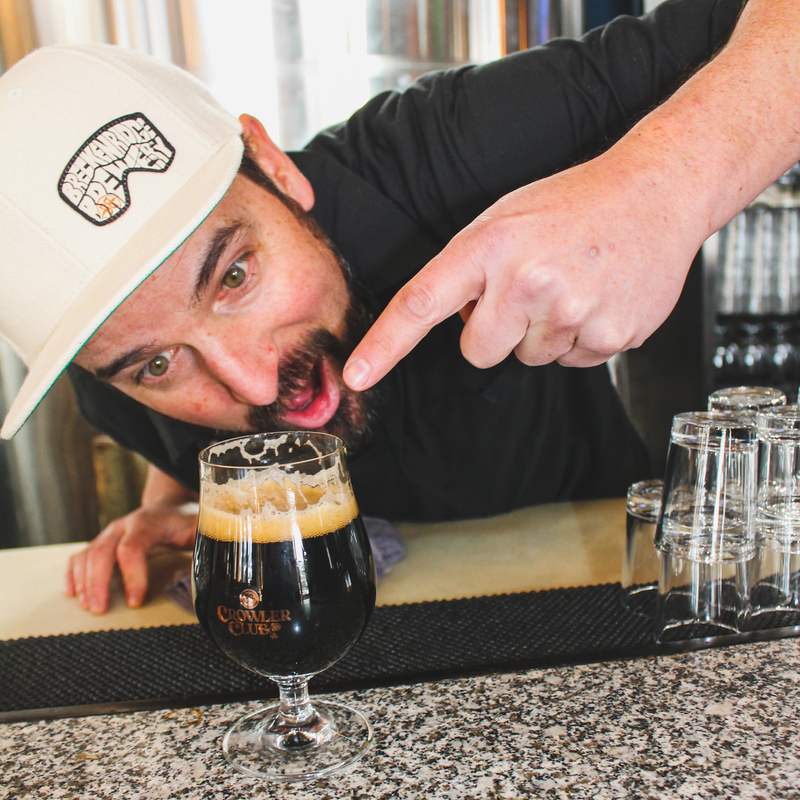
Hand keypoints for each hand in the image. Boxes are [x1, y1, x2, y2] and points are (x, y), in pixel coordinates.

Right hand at [64, 502, 196, 614]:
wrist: (170, 505)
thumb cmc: (185, 520)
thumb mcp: (199, 527)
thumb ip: (205, 541)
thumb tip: (214, 565)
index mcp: (148, 523)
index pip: (132, 548)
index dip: (131, 575)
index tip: (135, 601)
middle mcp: (123, 526)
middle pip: (102, 552)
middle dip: (97, 582)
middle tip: (99, 610)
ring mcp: (109, 533)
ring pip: (87, 554)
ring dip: (84, 582)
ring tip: (88, 607)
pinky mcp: (102, 542)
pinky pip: (80, 555)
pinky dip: (73, 573)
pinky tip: (72, 592)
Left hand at [343, 147, 706, 389]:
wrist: (659, 190)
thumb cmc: (576, 202)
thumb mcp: (506, 217)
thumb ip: (471, 270)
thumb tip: (456, 323)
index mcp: (490, 246)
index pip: (420, 304)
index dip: (384, 345)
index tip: (358, 375)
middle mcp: (526, 280)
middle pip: (477, 353)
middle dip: (492, 334)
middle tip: (526, 291)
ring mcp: (570, 310)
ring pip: (527, 358)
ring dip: (541, 332)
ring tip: (570, 283)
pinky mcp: (609, 335)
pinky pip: (571, 361)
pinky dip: (579, 337)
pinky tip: (595, 296)